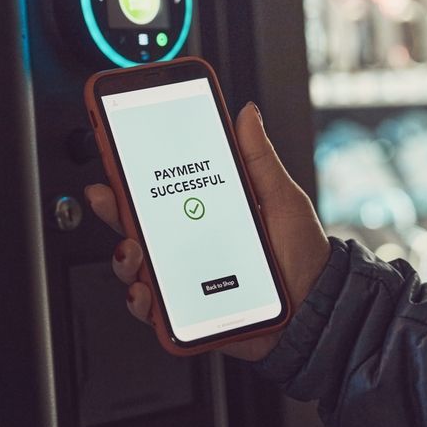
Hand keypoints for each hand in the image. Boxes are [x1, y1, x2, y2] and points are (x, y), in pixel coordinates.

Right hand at [85, 103, 329, 361]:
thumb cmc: (300, 251)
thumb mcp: (280, 196)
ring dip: (123, 257)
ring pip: (134, 266)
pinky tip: (145, 292)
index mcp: (202, 211)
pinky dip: (140, 302)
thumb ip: (257, 158)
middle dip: (112, 208)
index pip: (157, 188)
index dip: (129, 171)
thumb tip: (247, 114)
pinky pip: (152, 309)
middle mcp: (185, 243)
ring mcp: (182, 278)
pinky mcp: (186, 312)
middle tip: (109, 197)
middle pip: (134, 223)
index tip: (114, 151)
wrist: (318, 306)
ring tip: (133, 250)